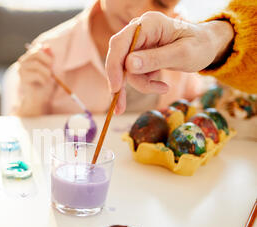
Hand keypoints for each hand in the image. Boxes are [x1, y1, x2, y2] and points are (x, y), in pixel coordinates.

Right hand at [18, 44, 53, 89]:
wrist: (40, 100)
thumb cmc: (46, 84)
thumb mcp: (51, 69)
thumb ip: (49, 57)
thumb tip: (47, 46)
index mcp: (29, 58)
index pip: (37, 48)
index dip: (47, 55)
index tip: (51, 64)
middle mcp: (23, 61)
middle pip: (36, 53)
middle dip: (47, 61)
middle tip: (51, 70)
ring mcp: (21, 69)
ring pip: (36, 64)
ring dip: (46, 72)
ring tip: (48, 79)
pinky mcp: (22, 78)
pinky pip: (36, 74)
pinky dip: (44, 79)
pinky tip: (43, 83)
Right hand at [106, 11, 233, 113]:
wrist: (206, 46)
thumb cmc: (199, 46)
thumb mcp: (182, 54)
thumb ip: (156, 59)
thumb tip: (128, 65)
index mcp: (148, 24)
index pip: (120, 43)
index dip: (114, 65)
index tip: (116, 88)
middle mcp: (138, 31)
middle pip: (118, 58)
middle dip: (120, 83)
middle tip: (120, 108)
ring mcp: (137, 44)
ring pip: (126, 71)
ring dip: (142, 84)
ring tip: (163, 88)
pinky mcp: (138, 56)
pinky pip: (133, 74)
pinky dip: (144, 84)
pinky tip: (161, 85)